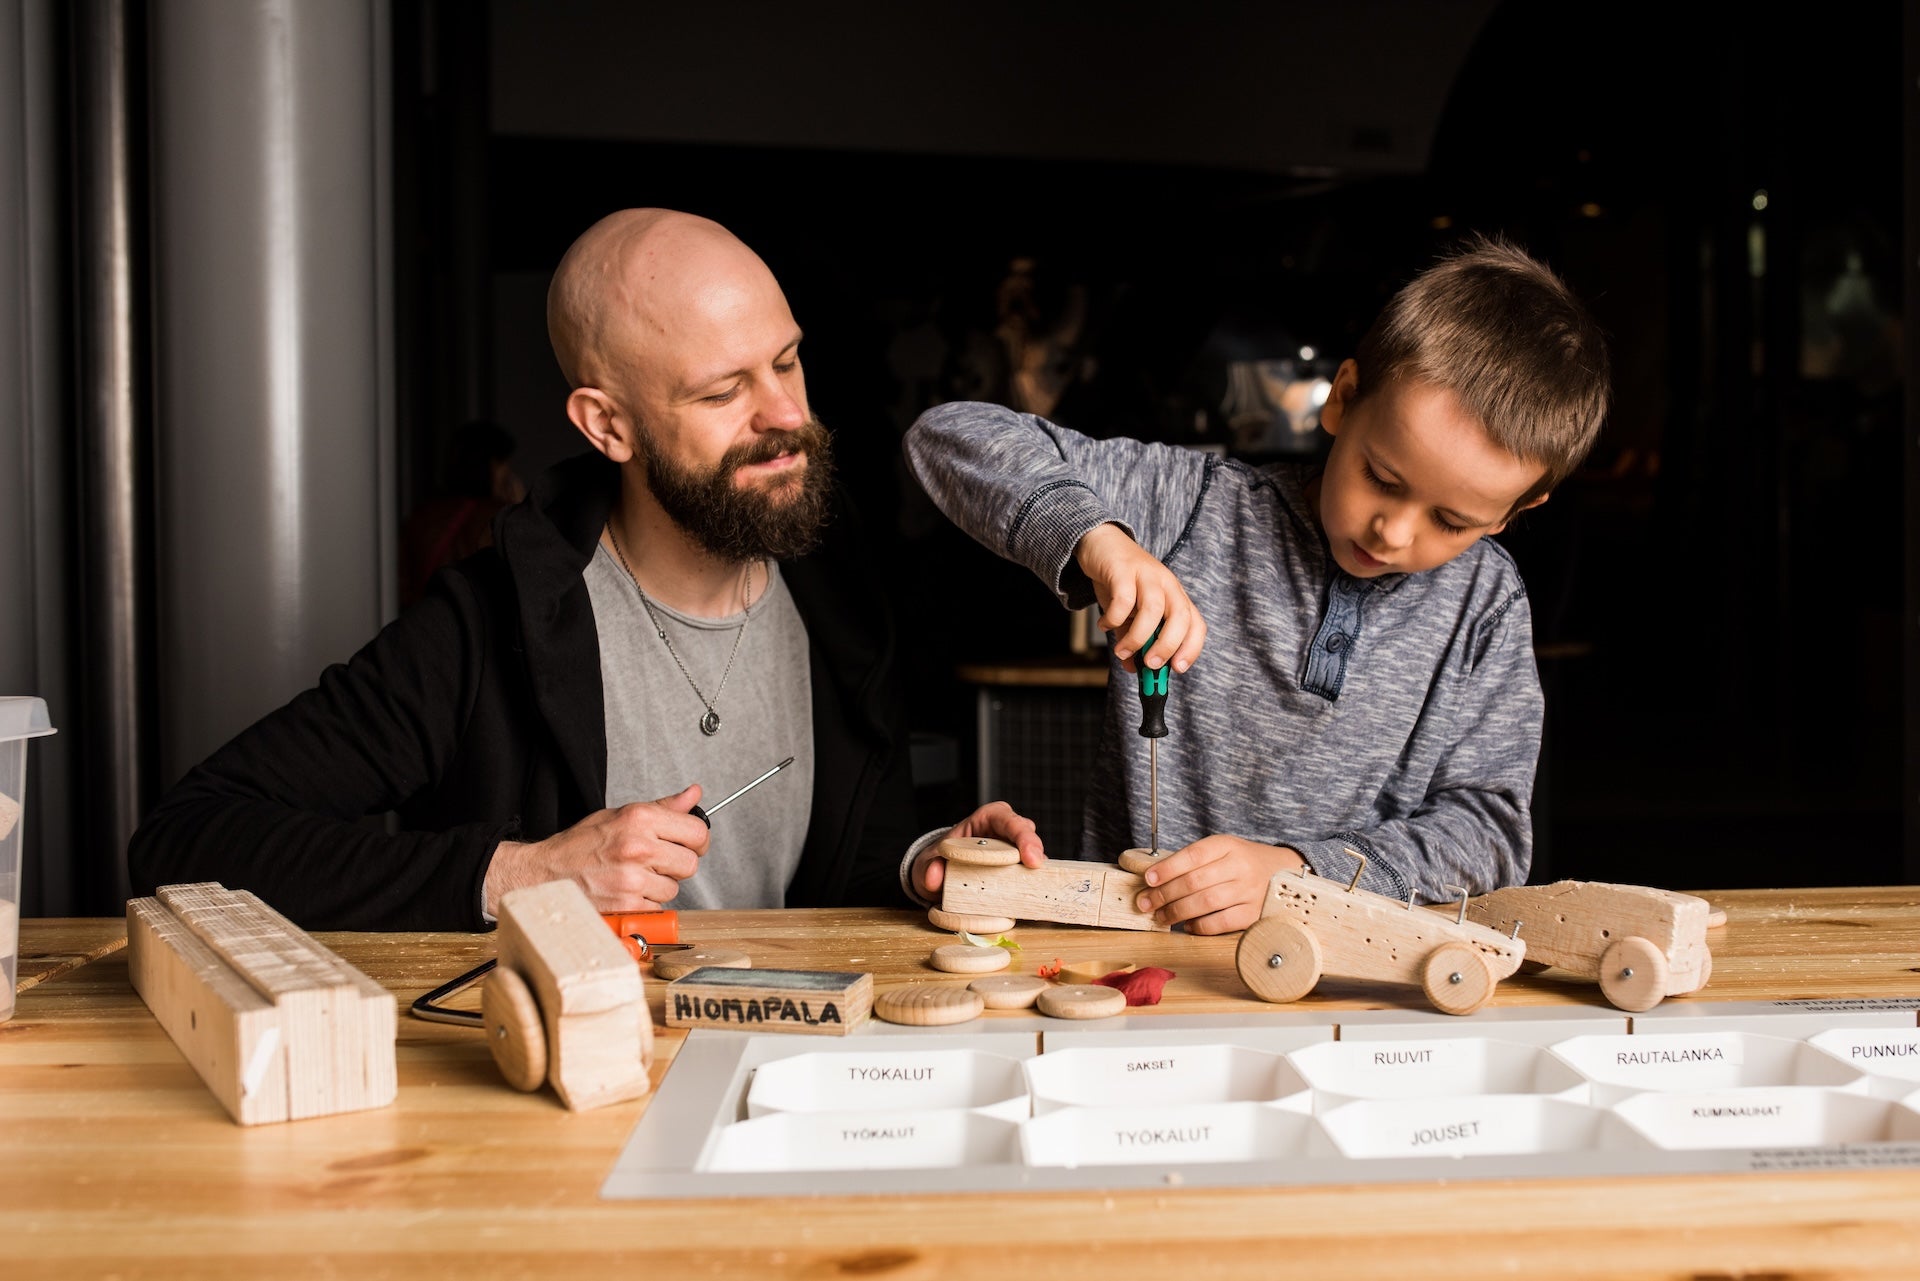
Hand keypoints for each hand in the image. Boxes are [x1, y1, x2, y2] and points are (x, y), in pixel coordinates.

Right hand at [484, 785, 710, 913]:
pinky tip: (625, 892)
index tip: (689, 845)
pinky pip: (656, 907)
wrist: (545, 874)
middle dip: (676, 866)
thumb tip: (694, 795)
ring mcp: (632, 879)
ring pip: (673, 889)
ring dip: (658, 887)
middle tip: (656, 863)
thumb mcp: (620, 814)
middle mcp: (637, 847)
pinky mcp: (627, 906)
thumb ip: (663, 807)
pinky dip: (644, 904)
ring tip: (633, 877)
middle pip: (690, 863)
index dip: (697, 841)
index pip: (697, 832)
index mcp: (639, 819)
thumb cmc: (581, 845)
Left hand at [913, 800, 1044, 898]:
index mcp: (986, 819)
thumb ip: (928, 868)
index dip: (1022, 835)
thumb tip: (934, 877)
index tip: (1029, 857)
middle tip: (1036, 870)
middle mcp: (1005, 832)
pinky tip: (1032, 896)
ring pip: (1034, 855)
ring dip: (1036, 870)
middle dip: (1034, 851)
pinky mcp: (1018, 871)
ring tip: (1035, 885)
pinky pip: (1030, 875)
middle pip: (1027, 835)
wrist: (942, 875)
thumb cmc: (940, 860)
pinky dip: (1032, 885)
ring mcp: (1015, 851)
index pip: (1007, 819)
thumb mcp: (928, 862)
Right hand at [1074, 523, 1206, 674]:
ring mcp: (1146, 575)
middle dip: (1168, 645)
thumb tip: (1132, 667)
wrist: (1102, 543)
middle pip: (1180, 616)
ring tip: (1122, 651)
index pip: (1196, 624)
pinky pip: (1123, 599)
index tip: (1177, 668)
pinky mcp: (1123, 569)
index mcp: (1175, 596)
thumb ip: (1133, 638)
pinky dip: (1114, 618)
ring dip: (1138, 637)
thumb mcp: (1132, 614)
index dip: (1192, 648)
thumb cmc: (1121, 581)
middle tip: (1151, 665)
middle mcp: (1167, 584)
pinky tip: (1104, 625)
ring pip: (1153, 609)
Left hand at [1132, 835, 1306, 934]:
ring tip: (1161, 917)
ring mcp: (1248, 891)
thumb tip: (1156, 879)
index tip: (1148, 879)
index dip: (1167, 868)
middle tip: (1145, 902)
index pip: (1192, 855)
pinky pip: (1221, 923)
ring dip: (1177, 912)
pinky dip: (1199, 926)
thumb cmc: (1244, 860)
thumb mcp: (1223, 849)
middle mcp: (1239, 866)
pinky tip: (1188, 926)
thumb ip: (1194, 860)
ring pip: (1205, 903)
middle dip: (1164, 894)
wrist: (1284, 871)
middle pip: (1194, 882)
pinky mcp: (1254, 914)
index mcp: (1227, 845)